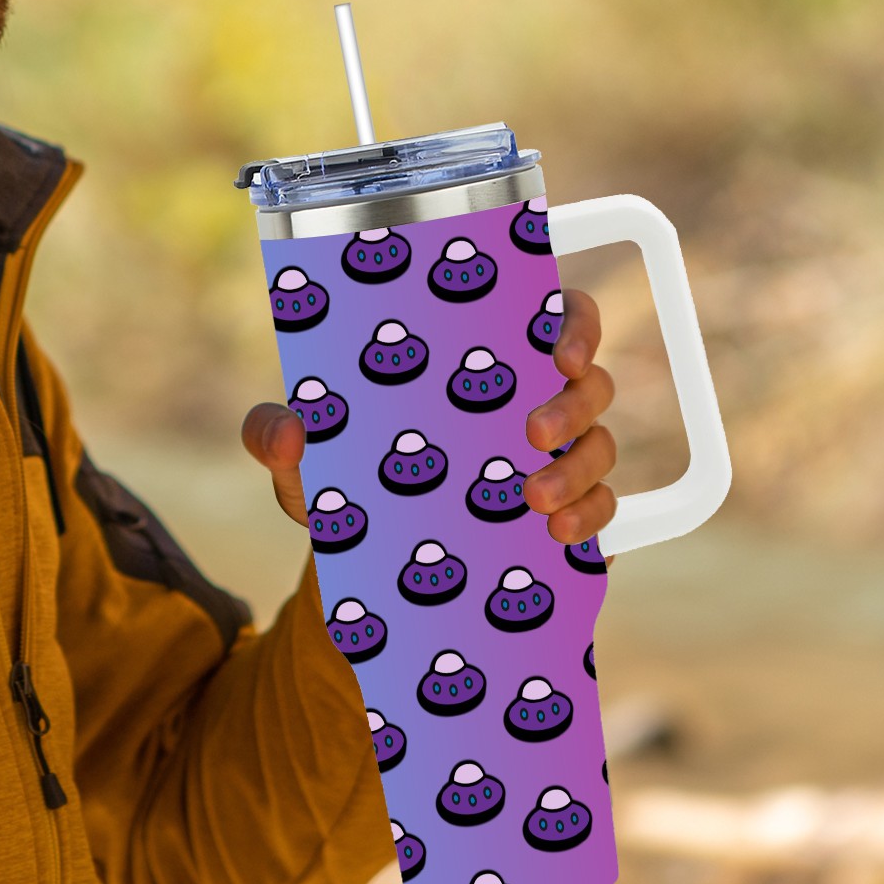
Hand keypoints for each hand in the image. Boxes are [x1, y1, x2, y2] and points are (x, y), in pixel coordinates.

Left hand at [240, 287, 618, 564]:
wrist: (360, 567)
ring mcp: (554, 460)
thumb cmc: (339, 483)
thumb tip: (289, 431)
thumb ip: (277, 434)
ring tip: (533, 500)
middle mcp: (529, 401)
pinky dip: (592, 519)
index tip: (556, 350)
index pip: (553, 316)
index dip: (573, 323)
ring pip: (601, 445)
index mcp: (479, 361)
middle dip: (573, 404)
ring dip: (580, 470)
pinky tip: (557, 535)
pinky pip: (606, 511)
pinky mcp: (563, 517)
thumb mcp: (302, 461)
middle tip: (531, 434)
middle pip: (590, 381)